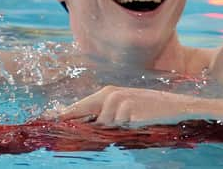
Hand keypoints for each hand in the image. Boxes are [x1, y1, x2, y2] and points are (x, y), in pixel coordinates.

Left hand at [56, 86, 205, 126]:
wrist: (177, 107)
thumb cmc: (150, 109)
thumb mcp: (126, 107)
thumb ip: (104, 113)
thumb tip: (83, 123)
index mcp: (108, 93)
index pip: (79, 106)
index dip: (63, 115)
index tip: (45, 120)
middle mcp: (110, 95)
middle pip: (88, 116)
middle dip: (87, 125)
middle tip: (95, 127)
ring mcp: (120, 103)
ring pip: (106, 126)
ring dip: (117, 128)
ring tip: (134, 121)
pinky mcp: (129, 112)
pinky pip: (121, 128)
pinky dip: (128, 129)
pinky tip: (140, 122)